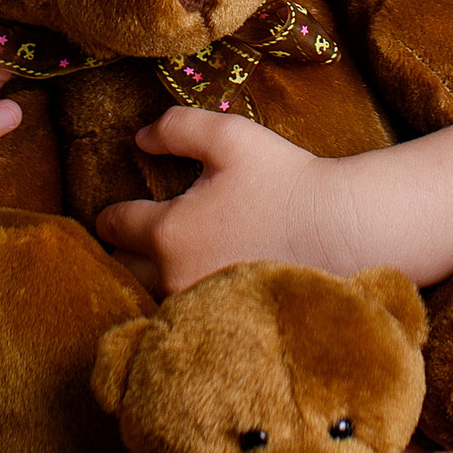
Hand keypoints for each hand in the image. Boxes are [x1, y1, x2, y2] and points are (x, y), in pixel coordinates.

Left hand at [96, 109, 361, 295]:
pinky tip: (202, 283)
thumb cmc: (284, 181)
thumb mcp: (228, 137)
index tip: (111, 214)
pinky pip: (187, 313)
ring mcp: (199, 305)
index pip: (115, 225)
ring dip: (154, 277)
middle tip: (136, 237)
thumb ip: (177, 129)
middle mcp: (174, 276)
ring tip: (168, 260)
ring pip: (155, 294)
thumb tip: (141, 138)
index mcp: (166, 232)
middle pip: (124, 269)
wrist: (341, 232)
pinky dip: (185, 298)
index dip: (110, 214)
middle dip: (125, 251)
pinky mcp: (225, 323)